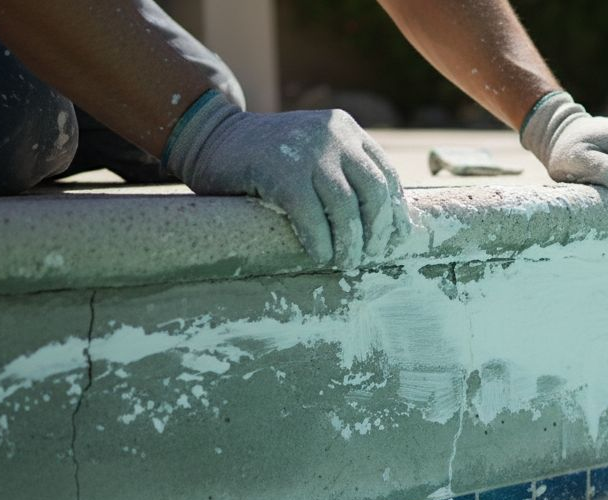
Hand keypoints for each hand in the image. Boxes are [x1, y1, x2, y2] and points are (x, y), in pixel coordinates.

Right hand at [164, 91, 411, 266]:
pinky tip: (320, 257)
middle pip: (374, 191)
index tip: (397, 239)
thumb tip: (383, 224)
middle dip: (379, 229)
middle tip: (373, 255)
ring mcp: (307, 151)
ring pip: (346, 206)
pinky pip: (311, 216)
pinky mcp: (281, 172)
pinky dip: (320, 241)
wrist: (210, 138)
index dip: (396, 210)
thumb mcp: (313, 154)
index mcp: (346, 130)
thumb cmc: (267, 158)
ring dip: (350, 241)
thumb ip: (343, 173)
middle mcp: (332, 135)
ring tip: (347, 262)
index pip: (385, 174)